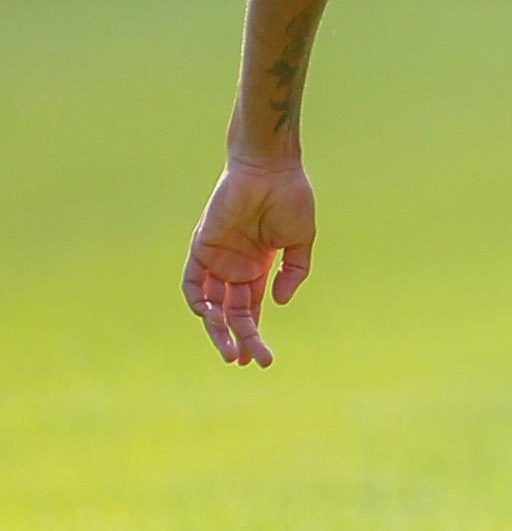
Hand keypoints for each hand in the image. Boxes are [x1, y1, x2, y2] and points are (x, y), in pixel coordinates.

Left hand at [184, 158, 317, 366]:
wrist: (270, 168)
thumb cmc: (291, 198)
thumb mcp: (301, 240)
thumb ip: (294, 272)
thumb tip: (278, 303)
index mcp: (259, 267)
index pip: (251, 309)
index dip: (255, 333)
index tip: (264, 359)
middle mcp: (235, 267)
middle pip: (232, 313)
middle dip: (239, 338)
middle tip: (246, 362)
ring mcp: (217, 258)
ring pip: (211, 304)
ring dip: (217, 329)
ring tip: (231, 351)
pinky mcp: (202, 247)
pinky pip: (192, 281)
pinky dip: (197, 300)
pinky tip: (210, 317)